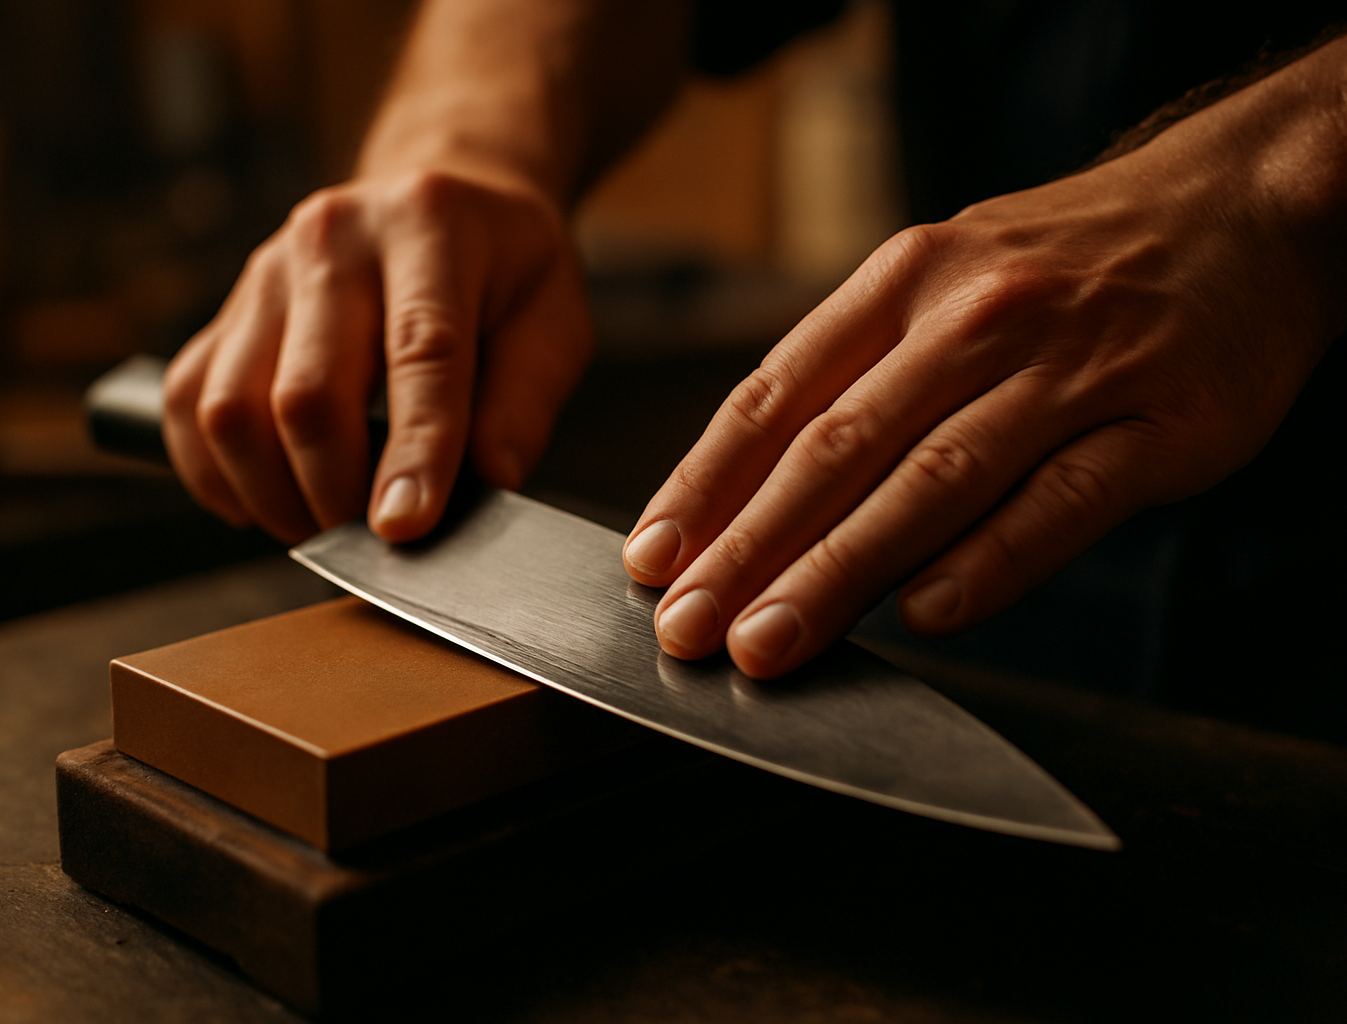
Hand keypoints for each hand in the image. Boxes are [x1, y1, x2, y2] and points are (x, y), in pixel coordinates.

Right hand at [163, 170, 592, 543]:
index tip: (406, 527)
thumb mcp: (554, 320)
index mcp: (429, 226)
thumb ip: (524, 403)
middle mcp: (333, 237)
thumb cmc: (504, 272)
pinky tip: (270, 496)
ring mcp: (265, 272)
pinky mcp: (224, 311)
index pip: (420, 353)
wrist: (442, 200)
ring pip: (230, 410)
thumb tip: (486, 483)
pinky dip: (219, 476)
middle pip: (306, 394)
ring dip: (274, 494)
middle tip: (375, 538)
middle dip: (337, 492)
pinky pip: (188, 409)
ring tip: (326, 521)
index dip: (415, 452)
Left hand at [623, 51, 1345, 677]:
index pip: (777, 393)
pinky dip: (989, 563)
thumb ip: (858, 376)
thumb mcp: (945, 279)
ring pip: (934, 481)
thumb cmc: (1064, 268)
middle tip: (690, 628)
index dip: (704, 483)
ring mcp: (1069, 368)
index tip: (652, 560)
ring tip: (771, 641)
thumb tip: (752, 498)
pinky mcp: (1160, 423)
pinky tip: (927, 618)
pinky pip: (1060, 504)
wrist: (1242, 210)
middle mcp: (974, 317)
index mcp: (905, 281)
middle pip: (838, 448)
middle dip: (749, 547)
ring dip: (839, 571)